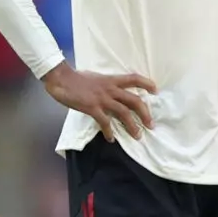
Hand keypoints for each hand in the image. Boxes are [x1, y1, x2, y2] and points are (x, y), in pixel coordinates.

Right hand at [42, 64, 156, 138]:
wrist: (61, 79)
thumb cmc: (76, 78)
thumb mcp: (96, 78)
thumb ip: (106, 84)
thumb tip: (112, 90)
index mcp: (111, 80)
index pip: (134, 78)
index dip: (147, 83)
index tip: (156, 90)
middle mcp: (110, 89)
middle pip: (134, 100)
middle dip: (145, 113)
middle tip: (151, 125)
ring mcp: (102, 99)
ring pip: (124, 113)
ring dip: (132, 126)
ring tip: (138, 136)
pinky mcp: (92, 108)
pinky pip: (105, 122)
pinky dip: (109, 131)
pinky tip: (111, 138)